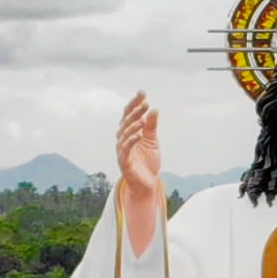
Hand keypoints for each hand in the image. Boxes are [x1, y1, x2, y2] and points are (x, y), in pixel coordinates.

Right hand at [115, 91, 161, 257]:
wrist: (147, 184)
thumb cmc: (147, 162)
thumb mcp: (152, 141)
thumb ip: (152, 126)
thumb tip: (154, 109)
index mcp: (129, 134)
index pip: (129, 115)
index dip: (134, 104)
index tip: (143, 93)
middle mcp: (122, 140)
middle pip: (126, 122)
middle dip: (135, 112)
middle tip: (145, 103)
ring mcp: (122, 151)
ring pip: (124, 134)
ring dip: (133, 126)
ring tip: (143, 119)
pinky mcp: (124, 162)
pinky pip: (125, 149)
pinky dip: (131, 141)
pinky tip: (140, 134)